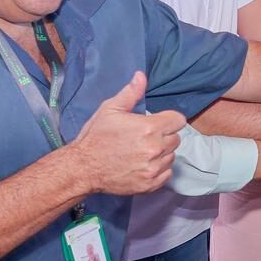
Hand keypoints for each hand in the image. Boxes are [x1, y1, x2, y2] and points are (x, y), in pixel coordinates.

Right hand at [69, 72, 185, 195]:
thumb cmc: (96, 137)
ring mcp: (153, 168)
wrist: (82, 168)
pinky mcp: (150, 184)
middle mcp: (155, 148)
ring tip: (142, 152)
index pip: (178, 121)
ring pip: (171, 156)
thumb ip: (130, 93)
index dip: (169, 120)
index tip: (158, 122)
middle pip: (176, 138)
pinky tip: (143, 165)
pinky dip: (159, 169)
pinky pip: (167, 174)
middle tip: (146, 137)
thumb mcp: (110, 109)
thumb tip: (141, 76)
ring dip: (162, 153)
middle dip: (164, 136)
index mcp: (149, 128)